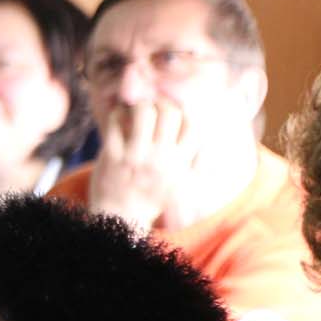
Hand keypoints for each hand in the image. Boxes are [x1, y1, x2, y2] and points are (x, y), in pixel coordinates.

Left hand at [87, 101, 198, 231]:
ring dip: (140, 105)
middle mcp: (160, 159)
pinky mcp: (112, 155)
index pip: (191, 125)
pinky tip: (118, 117)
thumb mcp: (181, 187)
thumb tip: (208, 148)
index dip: (182, 111)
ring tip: (136, 109)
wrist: (120, 217)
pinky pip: (115, 121)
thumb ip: (195, 166)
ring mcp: (135, 156)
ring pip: (143, 112)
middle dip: (161, 103)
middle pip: (168, 113)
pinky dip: (117, 113)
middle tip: (152, 106)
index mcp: (179, 164)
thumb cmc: (151, 199)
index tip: (171, 111)